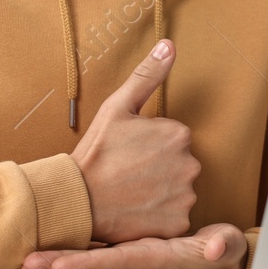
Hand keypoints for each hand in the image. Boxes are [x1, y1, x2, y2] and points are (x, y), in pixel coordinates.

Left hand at [21, 223, 247, 268]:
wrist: (220, 264)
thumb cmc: (222, 254)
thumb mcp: (227, 247)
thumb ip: (222, 246)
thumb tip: (213, 248)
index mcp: (154, 258)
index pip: (114, 262)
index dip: (84, 263)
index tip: (56, 265)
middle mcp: (135, 258)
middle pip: (89, 264)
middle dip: (56, 265)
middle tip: (25, 264)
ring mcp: (129, 253)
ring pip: (87, 256)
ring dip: (57, 257)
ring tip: (26, 256)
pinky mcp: (128, 246)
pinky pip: (95, 247)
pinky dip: (72, 247)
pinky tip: (52, 240)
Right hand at [71, 39, 199, 242]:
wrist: (77, 198)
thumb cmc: (96, 152)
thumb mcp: (117, 107)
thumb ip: (148, 75)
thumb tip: (169, 45)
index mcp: (179, 134)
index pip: (173, 139)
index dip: (149, 145)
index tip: (128, 152)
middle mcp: (190, 165)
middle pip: (179, 164)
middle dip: (159, 168)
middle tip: (128, 172)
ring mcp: (185, 197)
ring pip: (178, 191)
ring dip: (160, 192)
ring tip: (130, 191)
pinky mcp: (177, 224)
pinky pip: (174, 217)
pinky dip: (159, 215)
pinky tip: (137, 209)